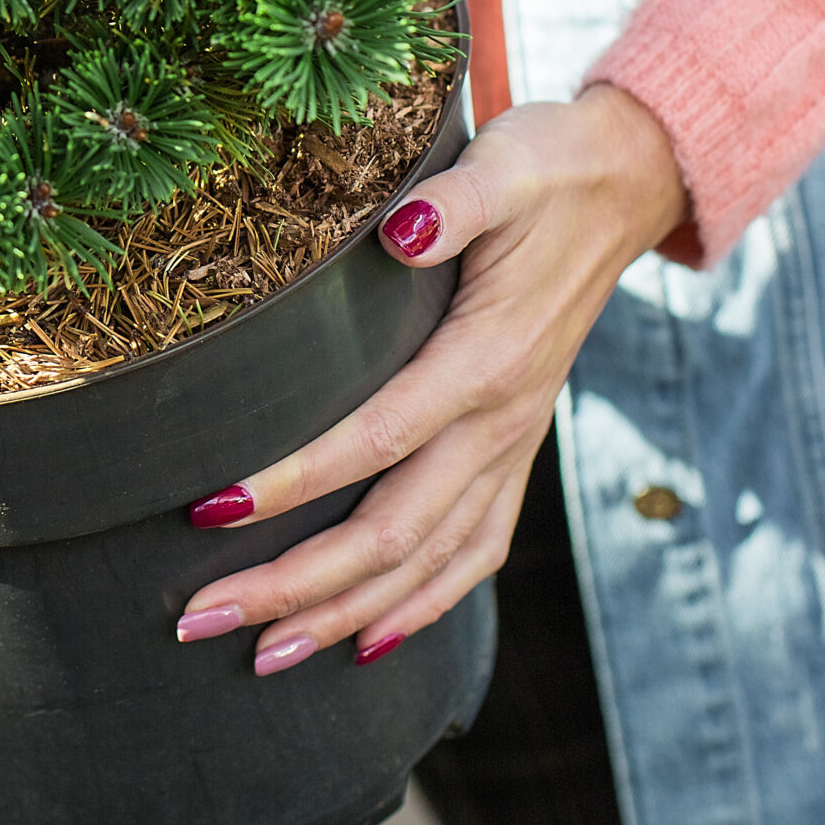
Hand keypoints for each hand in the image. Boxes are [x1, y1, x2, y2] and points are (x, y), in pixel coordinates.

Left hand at [172, 84, 686, 674]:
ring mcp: (513, 443)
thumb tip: (400, 231)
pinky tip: (368, 642)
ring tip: (264, 659)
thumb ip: (451, 202)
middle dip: (293, 585)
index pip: (374, 440)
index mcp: (485, 360)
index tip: (210, 510)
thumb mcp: (504, 164)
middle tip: (200, 617)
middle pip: (391, 533)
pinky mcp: (516, 447)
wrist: (625, 182)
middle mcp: (501, 421)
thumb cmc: (547, 167)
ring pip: (428, 563)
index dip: (293, 482)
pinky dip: (423, 607)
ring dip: (343, 615)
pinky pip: (474, 551)